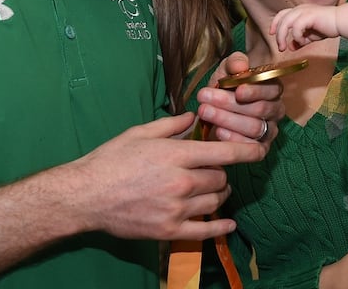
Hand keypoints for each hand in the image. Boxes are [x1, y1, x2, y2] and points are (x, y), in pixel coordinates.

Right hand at [73, 113, 264, 239]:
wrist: (86, 196)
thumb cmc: (110, 160)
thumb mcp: (139, 133)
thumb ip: (171, 125)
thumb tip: (194, 117)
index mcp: (176, 155)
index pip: (223, 152)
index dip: (247, 151)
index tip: (261, 149)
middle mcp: (181, 182)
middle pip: (221, 178)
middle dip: (221, 172)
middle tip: (211, 169)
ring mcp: (177, 209)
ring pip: (215, 201)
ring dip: (218, 194)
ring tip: (210, 188)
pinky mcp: (169, 230)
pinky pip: (204, 231)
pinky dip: (220, 228)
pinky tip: (228, 224)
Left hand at [196, 52, 284, 145]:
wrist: (214, 108)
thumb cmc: (225, 86)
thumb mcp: (227, 70)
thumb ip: (234, 63)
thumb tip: (240, 66)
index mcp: (272, 89)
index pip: (271, 90)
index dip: (255, 91)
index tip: (237, 91)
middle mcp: (275, 110)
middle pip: (260, 109)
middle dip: (230, 104)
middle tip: (204, 98)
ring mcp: (270, 131)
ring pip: (255, 128)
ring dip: (227, 120)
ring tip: (205, 112)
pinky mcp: (261, 148)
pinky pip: (254, 148)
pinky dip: (235, 140)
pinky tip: (218, 131)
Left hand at [270, 4, 338, 50]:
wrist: (341, 22)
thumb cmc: (328, 27)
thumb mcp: (310, 36)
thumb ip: (300, 40)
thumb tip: (291, 47)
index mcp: (299, 10)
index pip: (282, 14)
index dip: (275, 23)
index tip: (271, 33)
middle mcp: (300, 9)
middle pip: (281, 19)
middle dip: (278, 34)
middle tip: (280, 47)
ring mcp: (304, 11)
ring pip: (286, 23)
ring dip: (283, 36)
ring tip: (285, 47)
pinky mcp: (309, 16)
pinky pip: (296, 27)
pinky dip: (297, 36)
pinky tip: (304, 41)